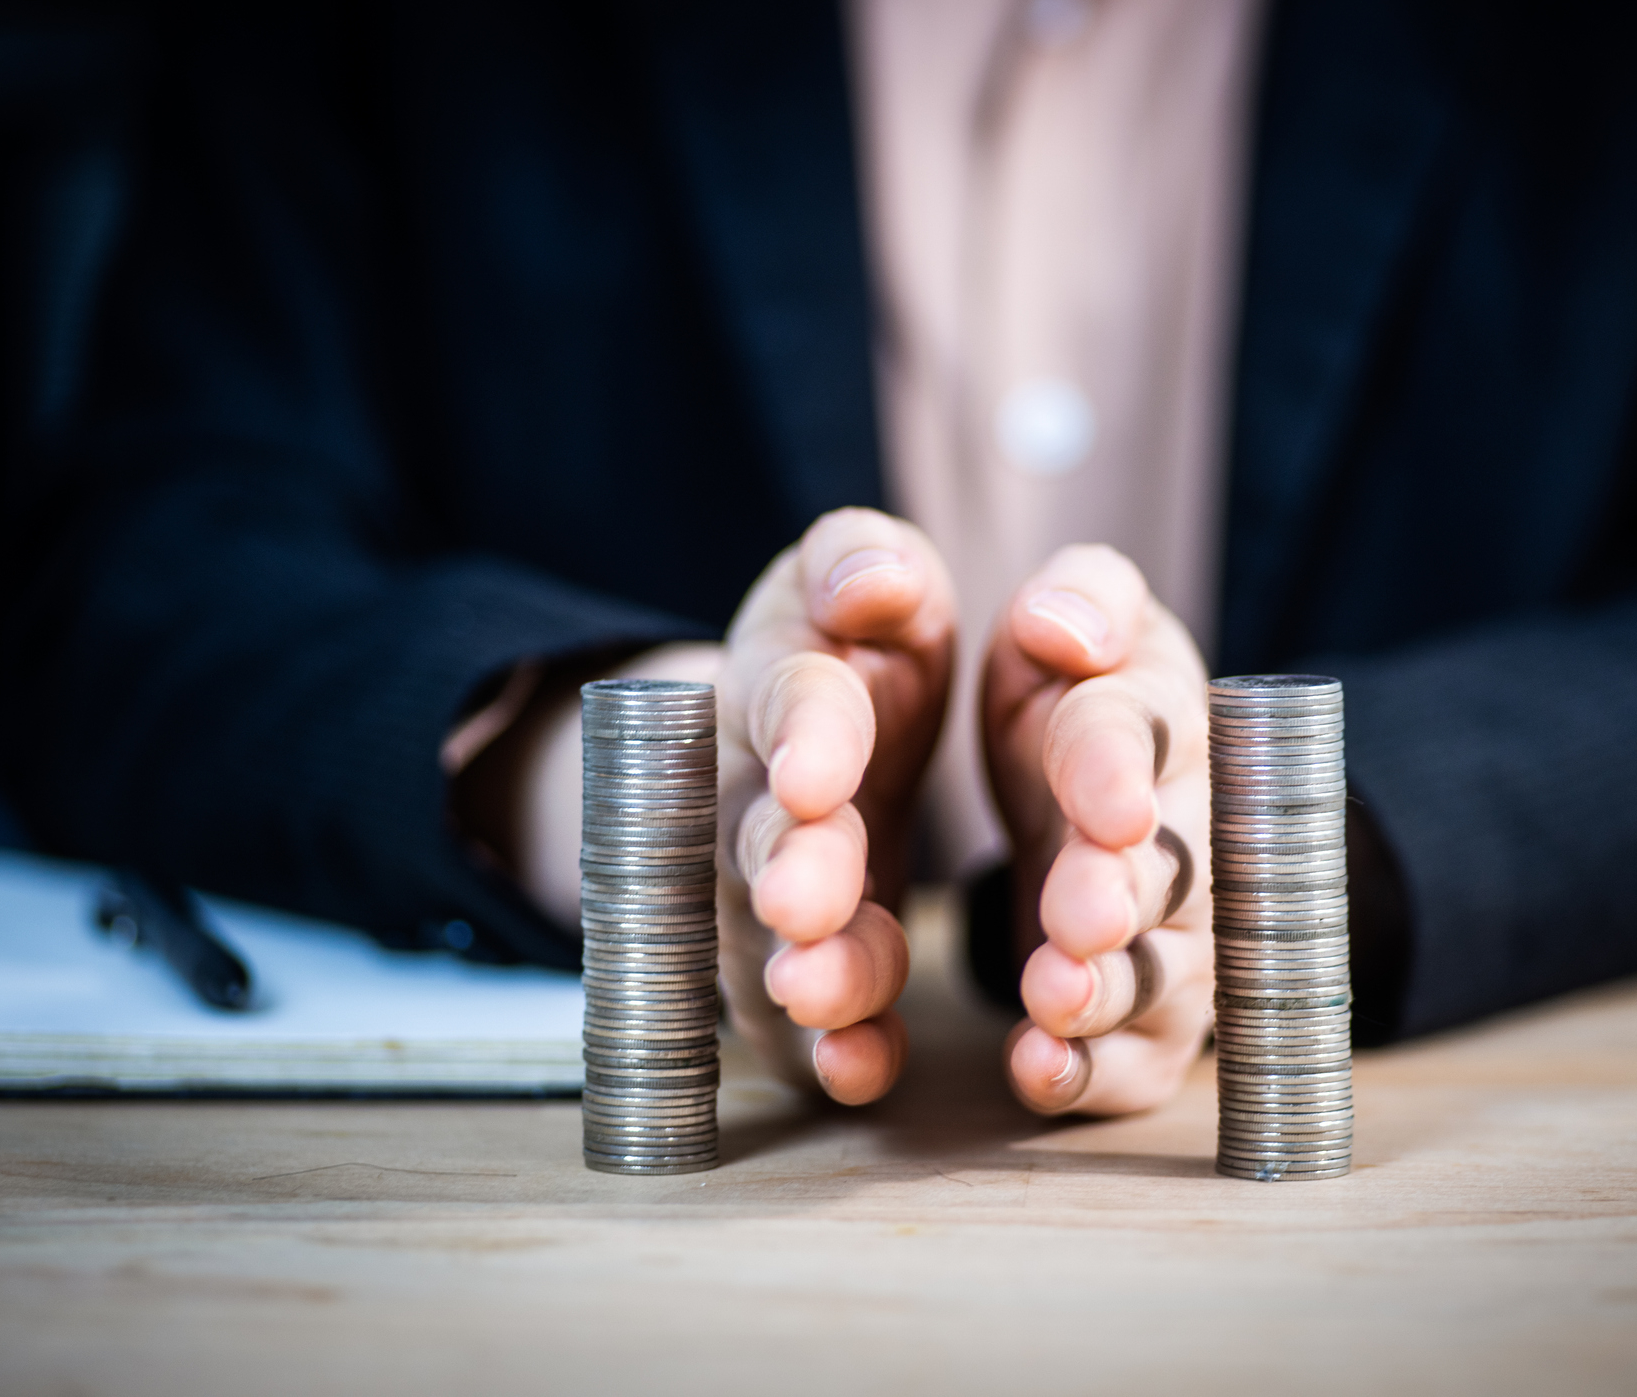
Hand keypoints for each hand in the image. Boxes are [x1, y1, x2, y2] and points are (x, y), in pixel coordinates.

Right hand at [713, 509, 953, 1103]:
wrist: (817, 735)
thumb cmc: (860, 645)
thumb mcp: (872, 584)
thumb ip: (866, 566)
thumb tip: (877, 576)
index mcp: (789, 684)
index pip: (793, 699)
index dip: (804, 734)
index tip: (817, 771)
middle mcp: (759, 794)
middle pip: (764, 835)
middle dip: (789, 868)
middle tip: (807, 902)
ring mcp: (770, 893)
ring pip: (776, 939)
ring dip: (809, 969)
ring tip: (822, 994)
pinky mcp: (808, 968)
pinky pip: (813, 1019)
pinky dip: (835, 1048)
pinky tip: (858, 1069)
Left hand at [981, 545, 1212, 1115]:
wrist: (1104, 791)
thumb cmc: (1075, 692)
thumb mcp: (1071, 621)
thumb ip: (1080, 600)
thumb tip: (1065, 621)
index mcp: (1156, 719)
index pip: (1141, 729)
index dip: (1119, 767)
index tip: (1107, 804)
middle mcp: (1184, 832)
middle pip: (1171, 867)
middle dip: (1126, 893)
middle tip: (1080, 916)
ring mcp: (1176, 933)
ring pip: (1160, 971)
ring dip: (1110, 991)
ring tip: (1055, 1000)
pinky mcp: (1150, 1018)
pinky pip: (1137, 1058)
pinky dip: (1092, 1073)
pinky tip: (1041, 1071)